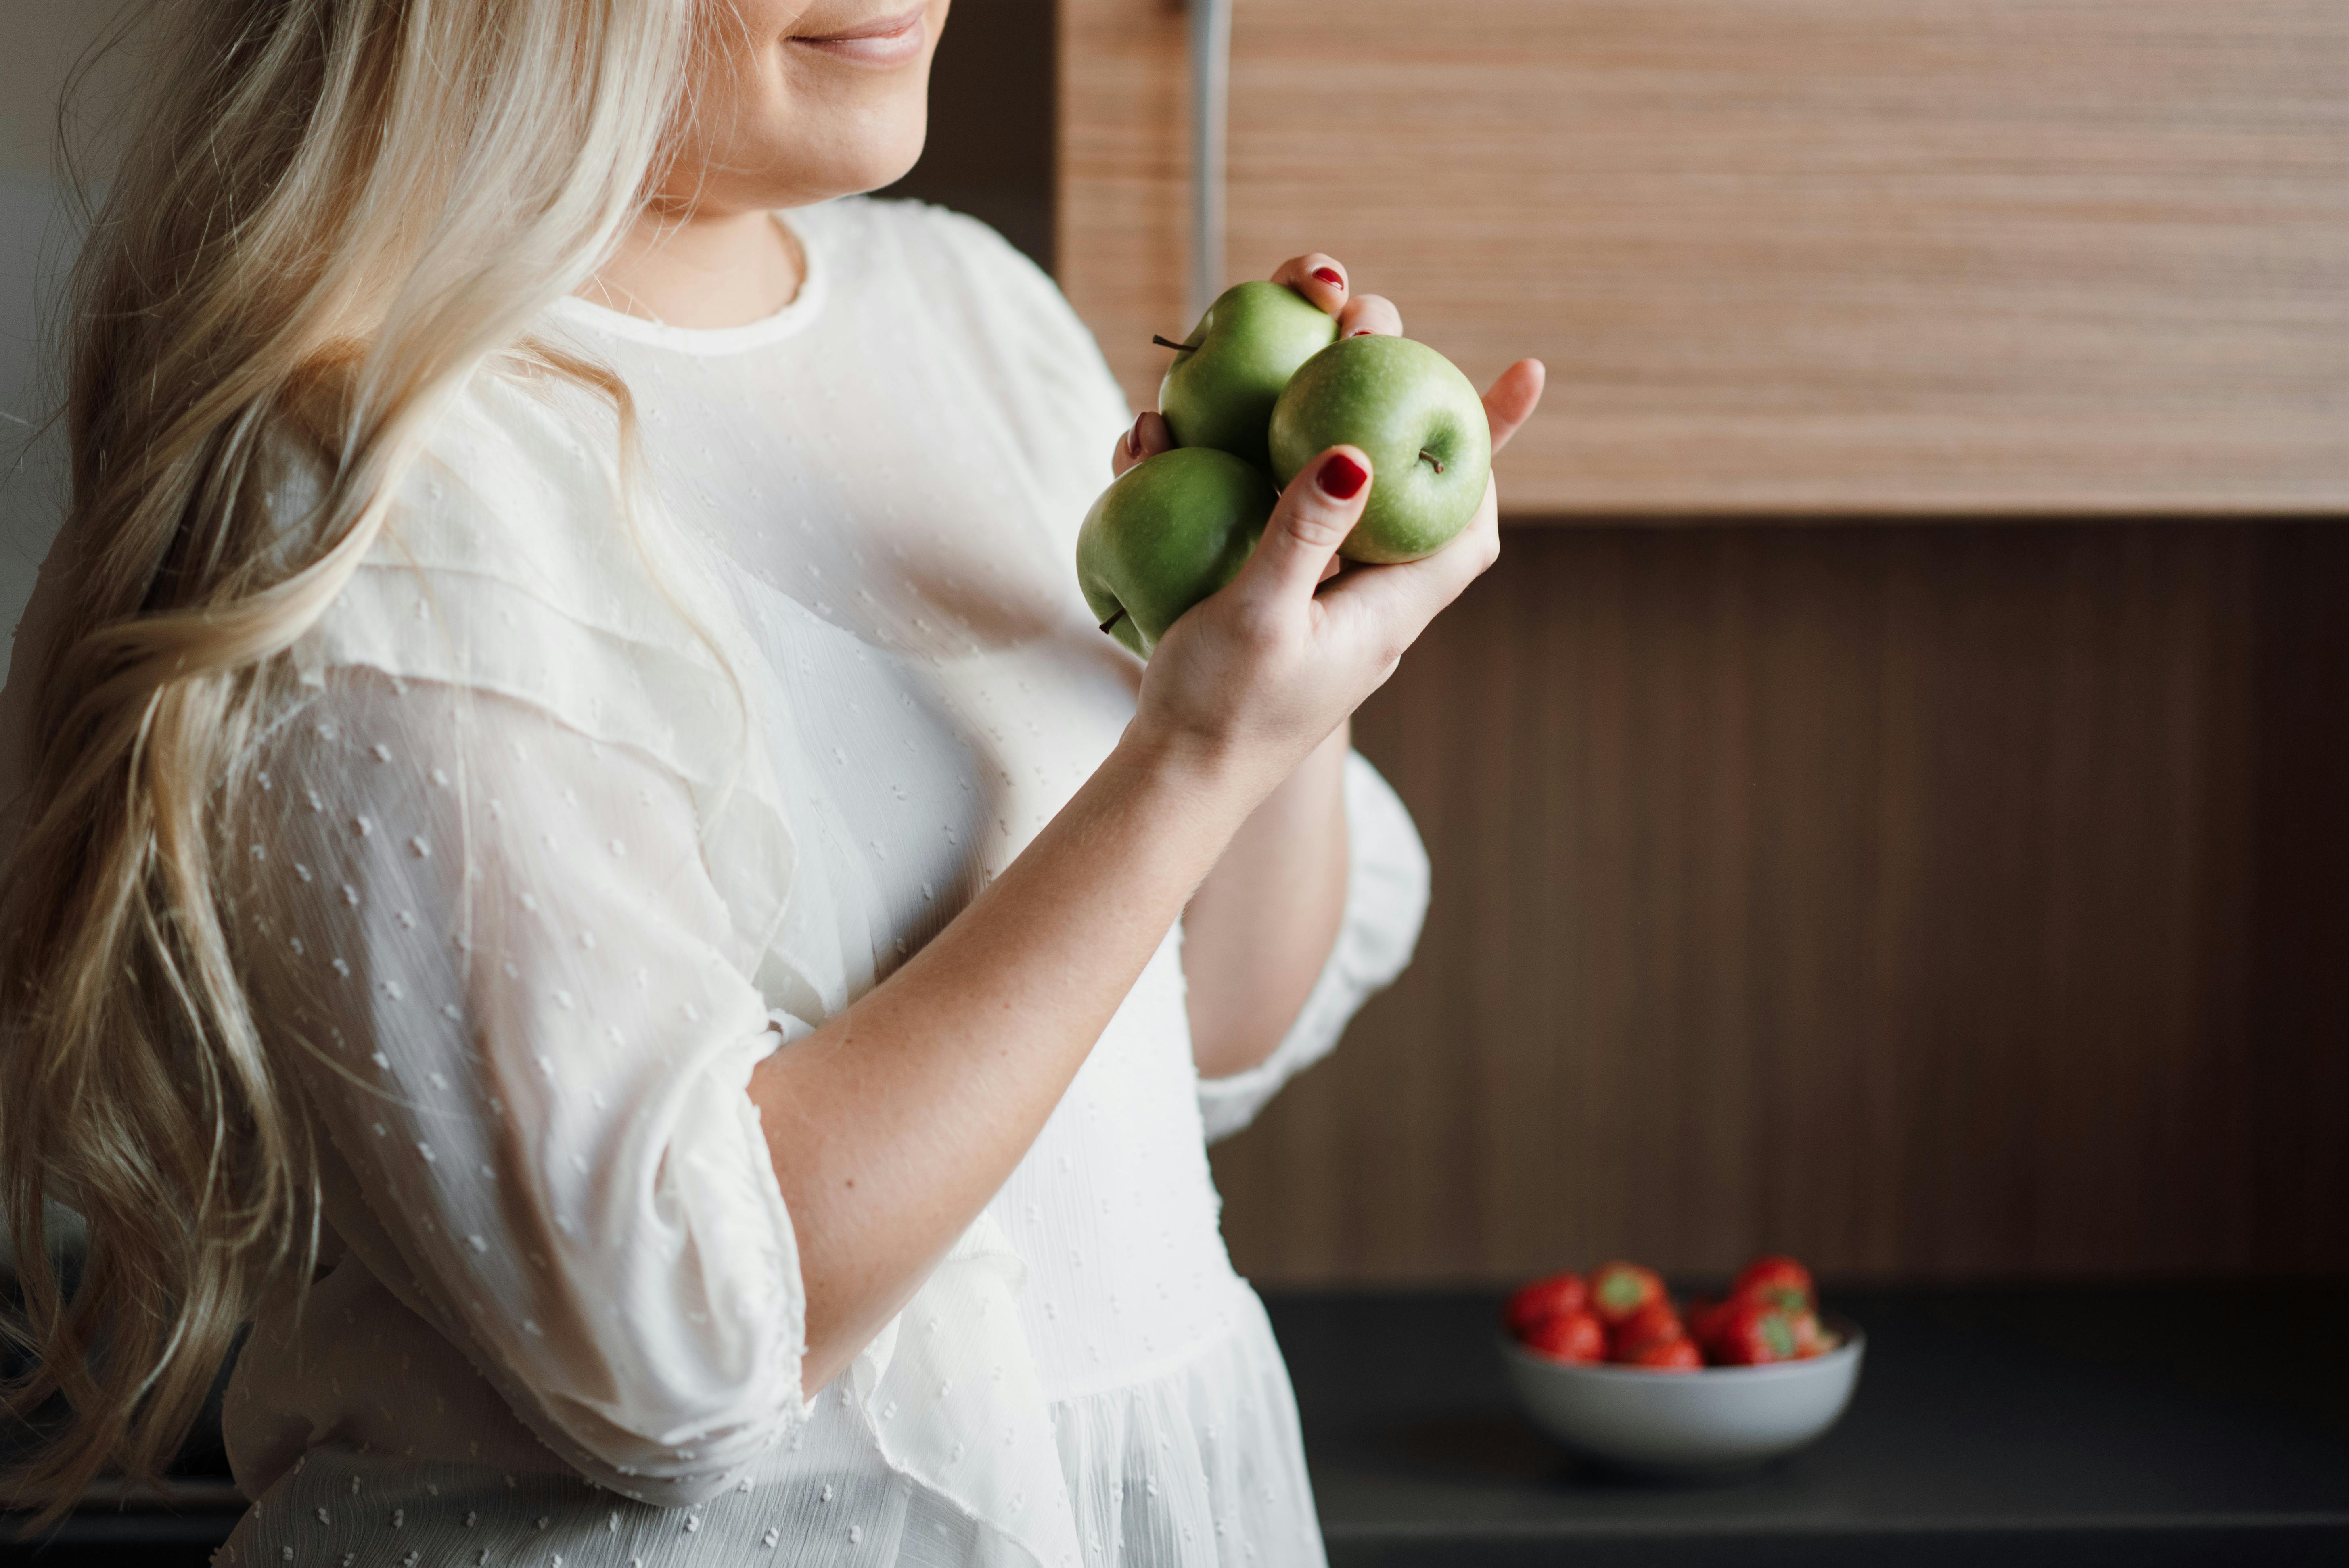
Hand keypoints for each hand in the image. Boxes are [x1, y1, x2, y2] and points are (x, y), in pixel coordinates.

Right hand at [1114, 256, 1545, 797]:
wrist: (1175, 782)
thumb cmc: (1221, 713)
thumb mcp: (1259, 620)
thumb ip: (1302, 536)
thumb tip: (1356, 452)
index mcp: (1387, 605)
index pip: (1469, 518)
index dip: (1495, 443)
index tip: (1517, 374)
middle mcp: (1364, 593)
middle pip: (1402, 481)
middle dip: (1390, 395)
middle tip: (1365, 321)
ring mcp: (1315, 592)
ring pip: (1325, 487)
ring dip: (1296, 417)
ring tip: (1276, 350)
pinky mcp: (1265, 595)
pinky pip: (1263, 515)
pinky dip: (1231, 467)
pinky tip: (1171, 436)